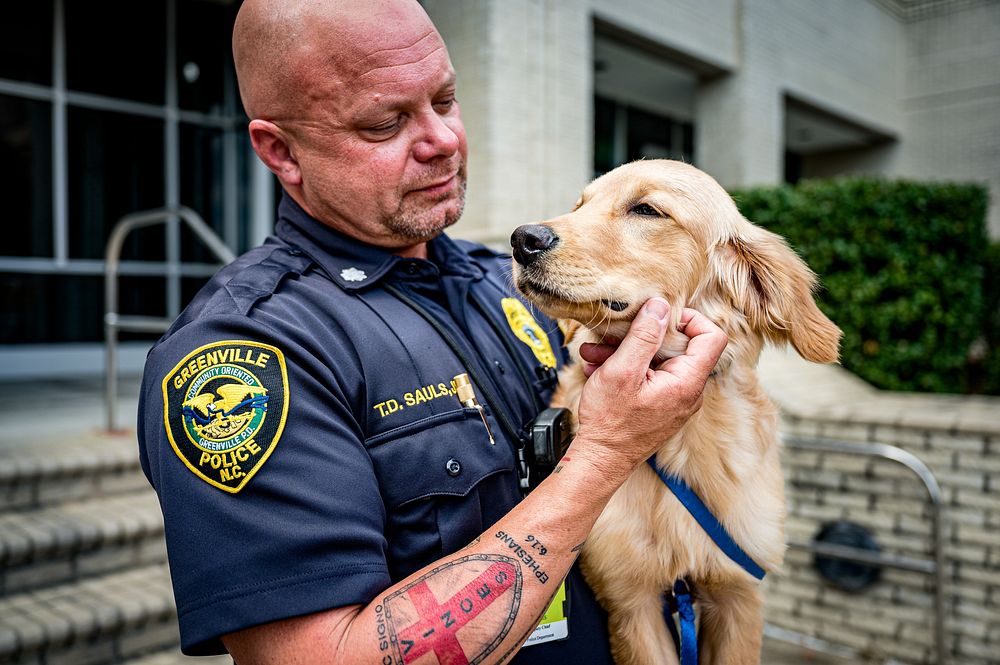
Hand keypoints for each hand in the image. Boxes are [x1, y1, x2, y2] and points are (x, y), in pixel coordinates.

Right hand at [571, 298, 726, 475]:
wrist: (600, 461)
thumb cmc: (610, 422)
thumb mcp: (622, 370)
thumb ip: (644, 335)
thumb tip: (661, 306)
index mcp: (687, 383)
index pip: (712, 337)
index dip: (689, 318)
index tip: (658, 316)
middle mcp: (688, 393)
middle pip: (679, 347)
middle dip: (642, 336)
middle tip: (612, 335)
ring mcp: (674, 400)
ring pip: (658, 361)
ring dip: (626, 352)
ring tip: (595, 354)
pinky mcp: (660, 406)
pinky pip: (649, 376)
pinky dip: (626, 368)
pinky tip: (598, 369)